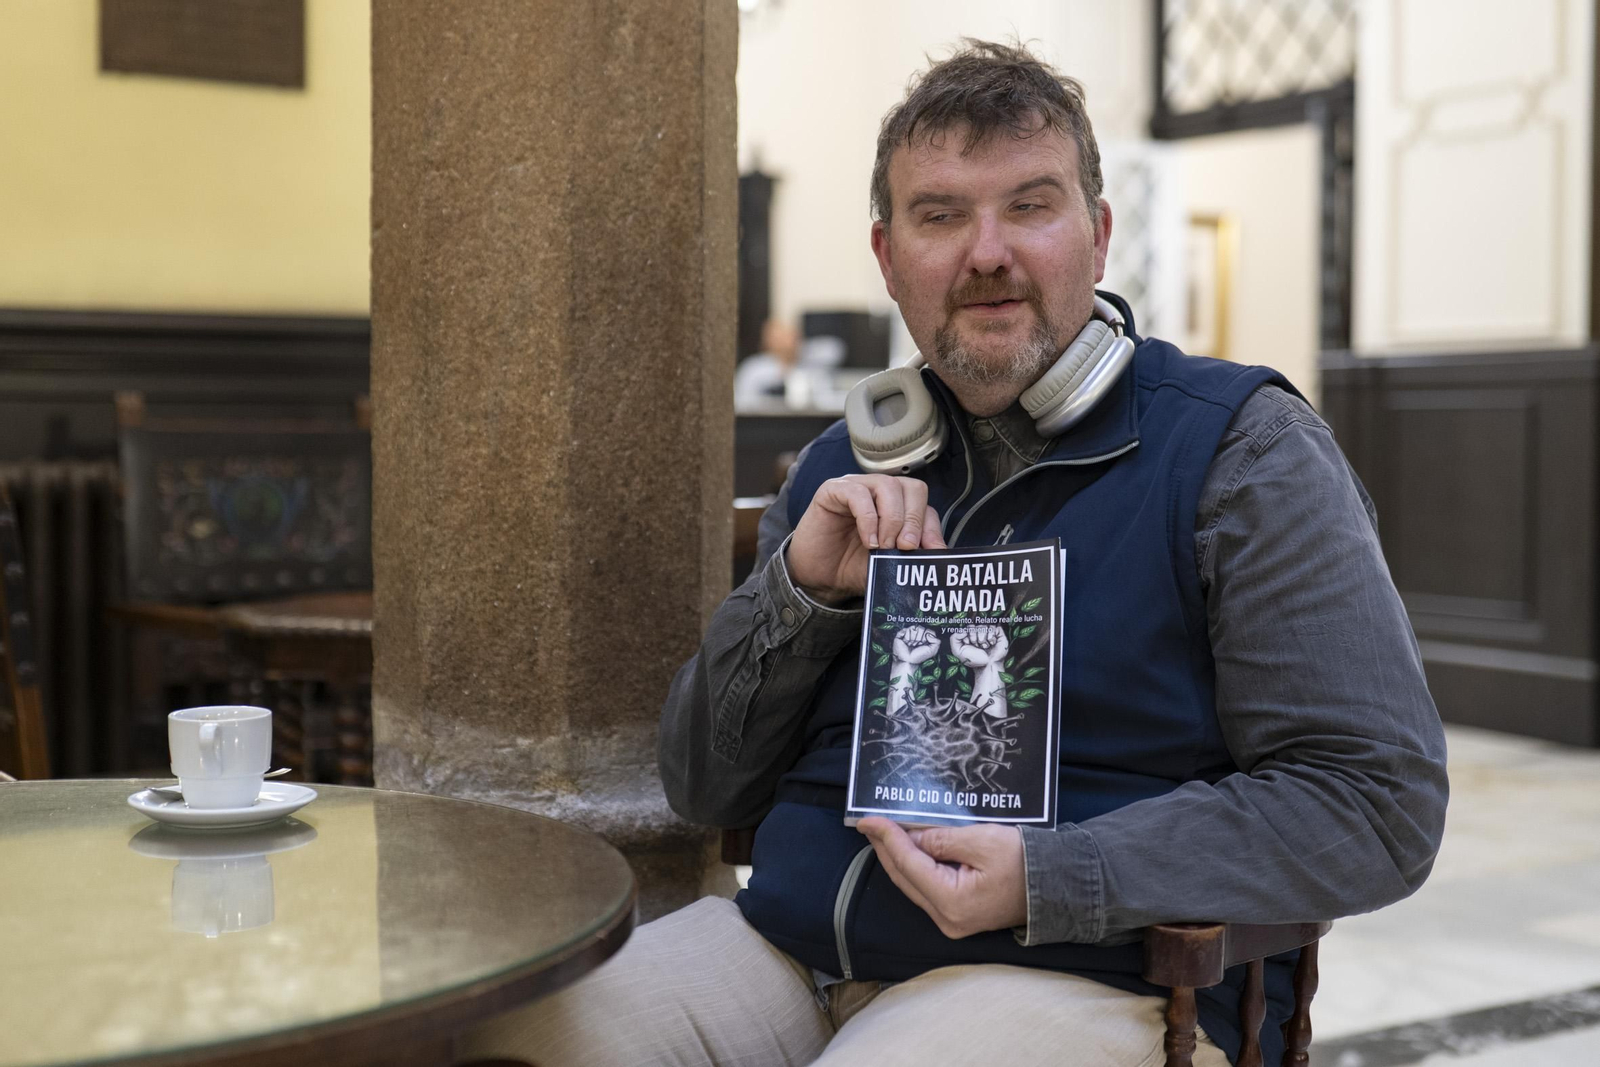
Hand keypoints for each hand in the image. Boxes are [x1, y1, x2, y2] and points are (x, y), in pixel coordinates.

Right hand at [787, 475, 945, 603]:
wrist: (819, 577)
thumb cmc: (853, 566)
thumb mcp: (890, 563)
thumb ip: (913, 555)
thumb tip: (941, 553)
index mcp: (897, 504)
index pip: (924, 504)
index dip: (929, 527)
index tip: (929, 552)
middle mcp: (878, 490)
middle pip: (912, 487)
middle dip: (913, 519)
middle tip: (905, 547)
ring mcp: (856, 486)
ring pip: (888, 485)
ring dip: (892, 519)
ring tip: (884, 546)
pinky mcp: (833, 490)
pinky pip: (857, 493)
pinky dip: (868, 518)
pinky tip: (868, 541)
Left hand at [856, 817, 1026, 938]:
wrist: (1057, 886)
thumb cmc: (1024, 862)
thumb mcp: (981, 841)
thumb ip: (941, 839)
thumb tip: (910, 837)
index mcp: (952, 902)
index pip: (908, 863)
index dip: (886, 838)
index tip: (867, 819)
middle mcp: (946, 918)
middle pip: (904, 877)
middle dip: (885, 848)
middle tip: (869, 823)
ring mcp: (951, 920)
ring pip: (912, 884)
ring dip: (897, 857)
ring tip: (882, 832)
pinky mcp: (957, 914)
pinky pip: (925, 888)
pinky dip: (914, 866)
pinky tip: (907, 848)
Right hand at [892, 625, 940, 665]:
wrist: (907, 661)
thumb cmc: (919, 656)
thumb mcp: (932, 651)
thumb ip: (936, 642)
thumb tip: (930, 635)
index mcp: (924, 636)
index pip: (928, 630)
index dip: (926, 637)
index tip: (923, 644)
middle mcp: (917, 633)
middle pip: (920, 628)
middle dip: (919, 638)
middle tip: (916, 645)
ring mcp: (909, 633)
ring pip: (913, 628)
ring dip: (912, 638)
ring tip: (910, 644)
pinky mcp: (901, 634)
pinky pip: (905, 630)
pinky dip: (906, 637)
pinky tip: (905, 642)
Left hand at [952, 625, 1008, 666]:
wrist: (987, 667)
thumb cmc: (973, 660)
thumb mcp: (958, 651)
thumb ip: (954, 638)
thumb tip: (963, 629)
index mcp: (970, 634)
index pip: (967, 626)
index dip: (968, 634)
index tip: (969, 643)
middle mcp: (980, 632)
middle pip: (975, 625)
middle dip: (974, 637)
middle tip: (977, 646)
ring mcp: (989, 632)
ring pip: (984, 625)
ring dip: (983, 638)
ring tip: (984, 646)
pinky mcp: (998, 634)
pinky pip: (994, 627)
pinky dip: (991, 636)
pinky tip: (991, 643)